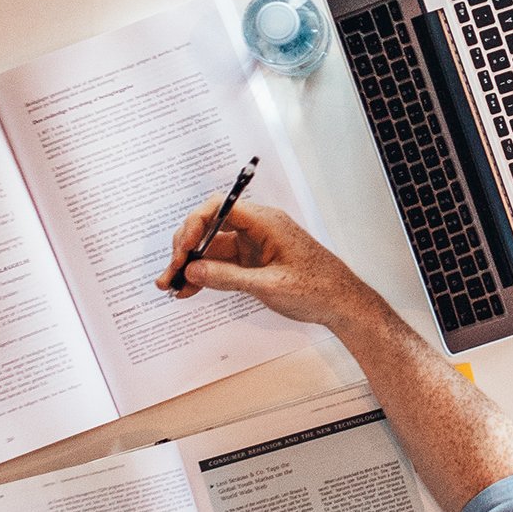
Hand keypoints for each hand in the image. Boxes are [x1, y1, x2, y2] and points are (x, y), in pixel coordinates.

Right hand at [164, 197, 385, 334]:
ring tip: (170, 286)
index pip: (221, 207)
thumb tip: (192, 271)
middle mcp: (257, 228)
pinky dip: (205, 275)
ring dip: (190, 265)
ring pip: (212, 248)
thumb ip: (227, 277)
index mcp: (266, 221)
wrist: (342, 304)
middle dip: (186, 248)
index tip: (182, 248)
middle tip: (170, 273)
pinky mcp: (253, 262)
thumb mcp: (268, 286)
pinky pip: (222, 263)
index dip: (195, 224)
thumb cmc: (317, 288)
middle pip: (210, 226)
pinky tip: (189, 290)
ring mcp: (253, 245)